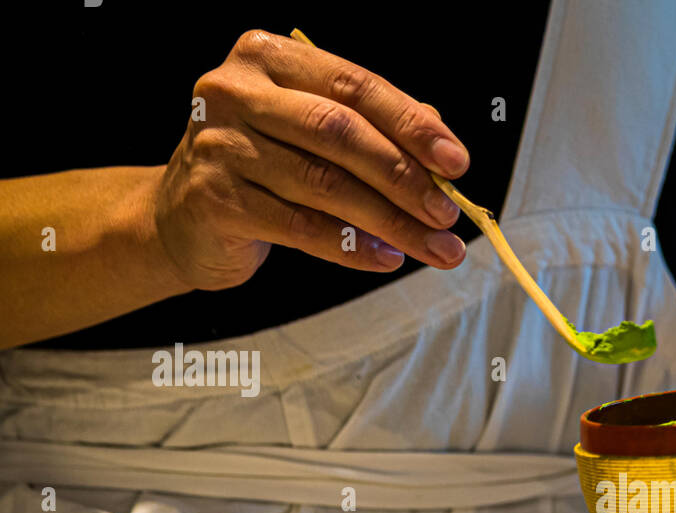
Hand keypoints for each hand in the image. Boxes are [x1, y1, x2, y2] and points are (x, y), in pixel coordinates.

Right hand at [152, 30, 468, 290]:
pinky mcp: (215, 199)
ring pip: (325, 184)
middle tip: (447, 213)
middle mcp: (237, 91)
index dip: (411, 124)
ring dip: (390, 220)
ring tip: (433, 246)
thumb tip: (442, 151)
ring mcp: (221, 144)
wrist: (184, 216)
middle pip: (340, 132)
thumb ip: (373, 130)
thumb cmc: (263, 168)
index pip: (354, 85)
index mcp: (268, 58)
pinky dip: (350, 246)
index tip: (457, 162)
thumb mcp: (313, 134)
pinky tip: (386, 258)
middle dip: (405, 176)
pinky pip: (299, 226)